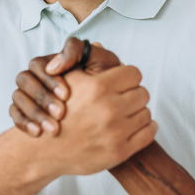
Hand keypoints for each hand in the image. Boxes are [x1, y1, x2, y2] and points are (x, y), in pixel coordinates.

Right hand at [10, 38, 122, 135]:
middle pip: (25, 80)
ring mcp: (28, 93)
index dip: (49, 80)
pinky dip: (24, 123)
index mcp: (52, 62)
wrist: (110, 106)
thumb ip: (77, 51)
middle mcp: (37, 76)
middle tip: (60, 113)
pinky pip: (15, 114)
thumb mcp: (100, 59)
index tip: (66, 95)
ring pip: (18, 97)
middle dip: (42, 97)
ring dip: (34, 112)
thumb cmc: (106, 79)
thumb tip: (52, 65)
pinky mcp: (24, 111)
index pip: (38, 65)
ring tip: (53, 128)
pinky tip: (38, 133)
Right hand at [35, 66, 156, 175]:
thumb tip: (98, 43)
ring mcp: (115, 133)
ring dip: (137, 112)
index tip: (121, 82)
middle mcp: (108, 110)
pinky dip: (144, 128)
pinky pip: (149, 132)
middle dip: (133, 94)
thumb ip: (82, 60)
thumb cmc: (58, 111)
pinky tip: (131, 127)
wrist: (46, 150)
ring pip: (147, 113)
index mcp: (97, 88)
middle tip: (123, 98)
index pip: (134, 73)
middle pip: (143, 93)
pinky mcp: (119, 152)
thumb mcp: (67, 80)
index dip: (127, 76)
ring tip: (124, 113)